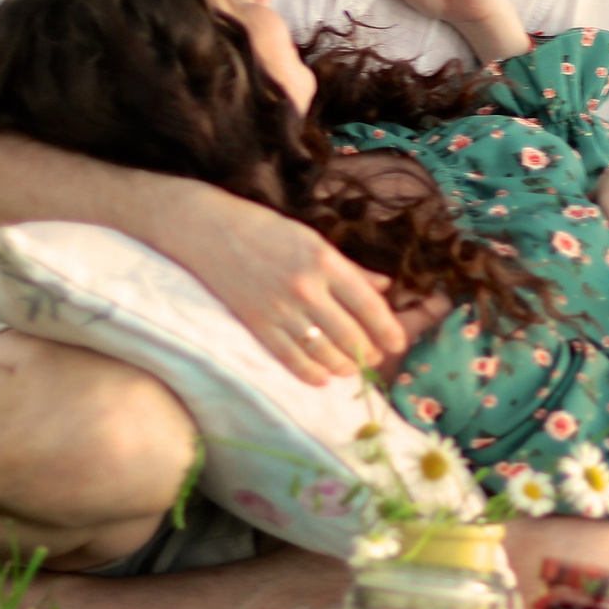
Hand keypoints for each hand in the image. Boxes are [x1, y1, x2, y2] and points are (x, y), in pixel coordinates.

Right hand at [170, 191, 410, 383]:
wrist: (209, 231)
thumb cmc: (267, 231)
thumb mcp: (315, 241)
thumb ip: (351, 268)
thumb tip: (385, 286)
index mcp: (326, 262)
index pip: (369, 305)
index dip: (388, 330)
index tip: (399, 343)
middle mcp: (306, 288)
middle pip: (350, 334)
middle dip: (369, 352)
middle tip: (376, 358)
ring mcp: (281, 309)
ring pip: (324, 351)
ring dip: (344, 365)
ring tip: (353, 367)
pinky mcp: (258, 325)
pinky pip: (291, 358)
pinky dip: (311, 373)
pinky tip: (323, 377)